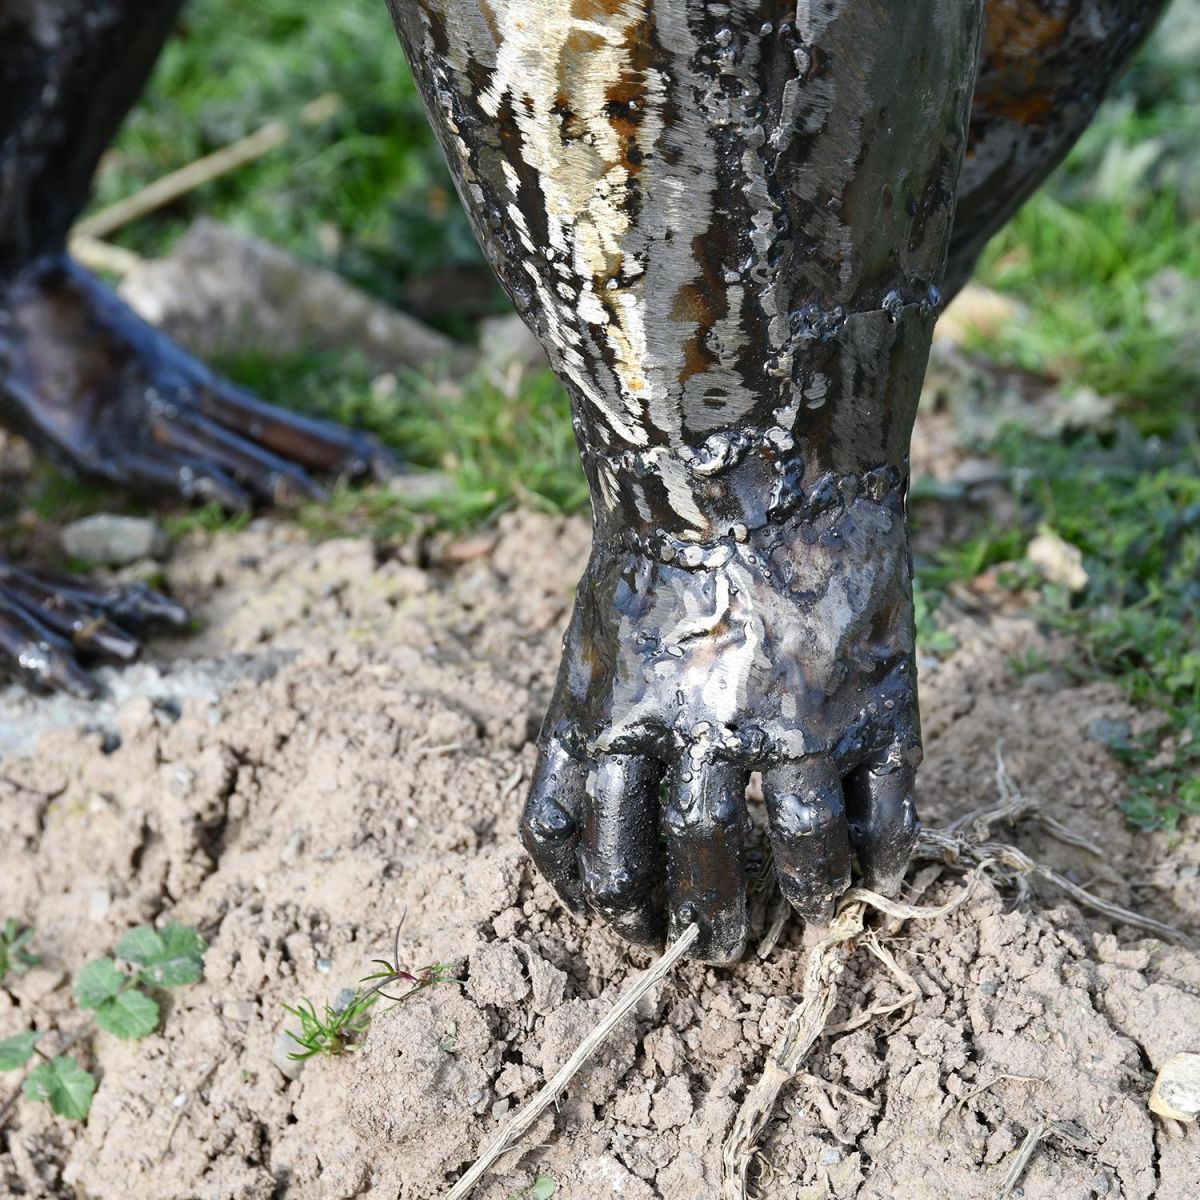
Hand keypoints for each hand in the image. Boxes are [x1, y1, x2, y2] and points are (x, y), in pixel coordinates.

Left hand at [521, 477, 920, 962]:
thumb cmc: (663, 543)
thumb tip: (598, 819)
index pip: (579, 847)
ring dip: (800, 902)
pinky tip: (869, 868)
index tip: (634, 919)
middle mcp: (694, 728)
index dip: (603, 902)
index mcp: (608, 713)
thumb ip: (592, 725)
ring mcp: (791, 716)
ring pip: (798, 857)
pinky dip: (877, 861)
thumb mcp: (594, 633)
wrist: (754, 450)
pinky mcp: (872, 700)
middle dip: (704, 926)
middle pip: (689, 870)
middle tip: (722, 945)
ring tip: (804, 912)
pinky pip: (883, 817)